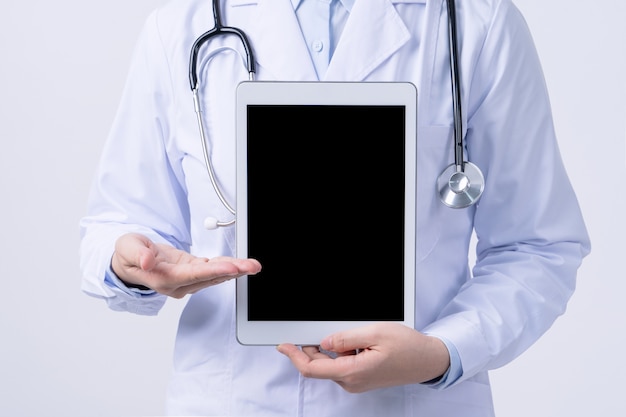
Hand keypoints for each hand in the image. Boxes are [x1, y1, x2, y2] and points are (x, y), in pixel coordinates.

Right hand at [111, 233, 261, 297]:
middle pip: (209, 278)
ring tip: (253, 265)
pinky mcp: (190, 272)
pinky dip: (226, 267)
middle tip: (252, 266)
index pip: (192, 275)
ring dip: (234, 270)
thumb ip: (138, 254)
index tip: (232, 268)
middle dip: (232, 272)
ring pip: (214, 276)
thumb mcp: (126, 248)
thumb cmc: (126, 254)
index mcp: (163, 278)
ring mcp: (185, 280)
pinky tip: (239, 264)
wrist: (128, 262)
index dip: (213, 272)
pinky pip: (211, 271)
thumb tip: (148, 261)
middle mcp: (177, 283)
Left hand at [276, 322, 449, 392]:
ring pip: (330, 364)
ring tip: (347, 333)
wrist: (427, 360)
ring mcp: (356, 382)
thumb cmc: (407, 347)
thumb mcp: (375, 333)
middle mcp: (351, 382)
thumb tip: (325, 341)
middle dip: (309, 348)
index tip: (284, 344)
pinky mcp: (361, 378)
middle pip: (318, 366)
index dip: (294, 356)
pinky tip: (353, 341)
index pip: (312, 368)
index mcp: (352, 372)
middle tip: (309, 329)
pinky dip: (339, 352)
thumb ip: (346, 337)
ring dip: (328, 349)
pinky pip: (341, 365)